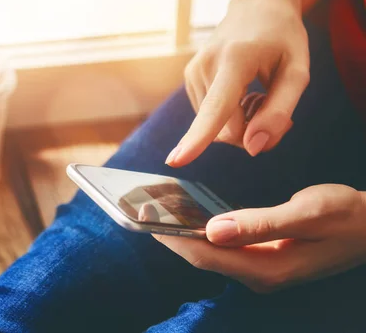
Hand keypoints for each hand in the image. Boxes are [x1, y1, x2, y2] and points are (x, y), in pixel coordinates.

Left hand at [152, 184, 365, 292]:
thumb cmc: (346, 215)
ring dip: (185, 235)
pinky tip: (191, 219)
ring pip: (211, 255)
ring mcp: (262, 271)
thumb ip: (260, 223)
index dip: (172, 238)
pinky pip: (224, 250)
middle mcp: (259, 276)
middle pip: (203, 258)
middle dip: (172, 237)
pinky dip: (204, 234)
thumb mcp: (308, 213)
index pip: (205, 255)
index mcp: (267, 268)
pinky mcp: (264, 261)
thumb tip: (213, 229)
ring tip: (159, 213)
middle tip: (143, 212)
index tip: (145, 219)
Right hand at [166, 0, 308, 166]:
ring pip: (216, 128)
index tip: (175, 161)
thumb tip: (252, 148)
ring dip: (242, 123)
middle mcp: (205, 66)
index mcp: (235, 60)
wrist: (256, 8)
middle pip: (225, 130)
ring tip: (258, 94)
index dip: (199, 138)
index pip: (217, 108)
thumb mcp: (297, 72)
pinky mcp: (189, 79)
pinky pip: (210, 118)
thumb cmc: (282, 39)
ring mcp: (193, 72)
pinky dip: (229, 116)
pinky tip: (241, 93)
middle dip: (252, 133)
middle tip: (278, 112)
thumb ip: (279, 112)